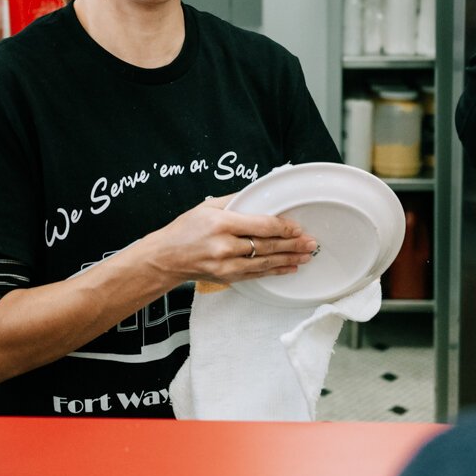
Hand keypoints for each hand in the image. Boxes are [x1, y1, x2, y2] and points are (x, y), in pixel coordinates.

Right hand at [138, 194, 317, 285]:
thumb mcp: (206, 207)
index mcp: (221, 224)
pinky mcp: (227, 278)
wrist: (165, 258)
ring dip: (289, 259)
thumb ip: (234, 200)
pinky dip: (275, 271)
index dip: (283, 227)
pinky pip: (257, 274)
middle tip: (311, 242)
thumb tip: (258, 197)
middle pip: (267, 245)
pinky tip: (289, 268)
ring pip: (265, 262)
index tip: (297, 226)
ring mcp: (226, 265)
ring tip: (306, 255)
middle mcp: (225, 246)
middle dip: (292, 244)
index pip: (260, 225)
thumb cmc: (183, 230)